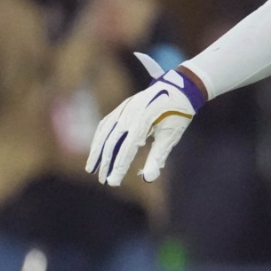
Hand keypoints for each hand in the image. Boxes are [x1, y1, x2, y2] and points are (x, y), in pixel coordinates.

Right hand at [85, 54, 204, 185]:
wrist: (179, 88)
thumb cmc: (177, 114)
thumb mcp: (171, 136)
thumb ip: (158, 156)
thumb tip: (149, 178)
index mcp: (143, 121)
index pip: (127, 148)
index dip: (119, 166)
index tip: (114, 182)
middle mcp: (130, 114)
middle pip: (112, 141)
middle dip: (106, 162)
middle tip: (103, 180)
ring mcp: (124, 109)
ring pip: (105, 132)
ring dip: (97, 151)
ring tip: (91, 169)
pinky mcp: (122, 107)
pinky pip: (106, 124)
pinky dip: (99, 138)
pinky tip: (96, 150)